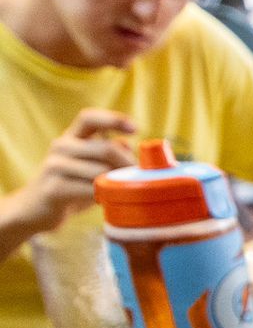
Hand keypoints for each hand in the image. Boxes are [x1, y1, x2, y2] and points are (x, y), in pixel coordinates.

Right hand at [10, 109, 135, 235]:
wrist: (36, 209)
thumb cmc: (72, 186)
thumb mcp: (90, 165)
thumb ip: (107, 154)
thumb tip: (128, 144)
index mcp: (71, 137)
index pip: (90, 118)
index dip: (114, 119)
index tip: (135, 129)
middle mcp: (61, 146)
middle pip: (106, 149)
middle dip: (129, 164)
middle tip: (140, 179)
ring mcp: (54, 166)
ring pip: (101, 171)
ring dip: (118, 183)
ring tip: (122, 192)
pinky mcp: (53, 188)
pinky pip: (90, 190)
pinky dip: (105, 196)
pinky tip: (106, 200)